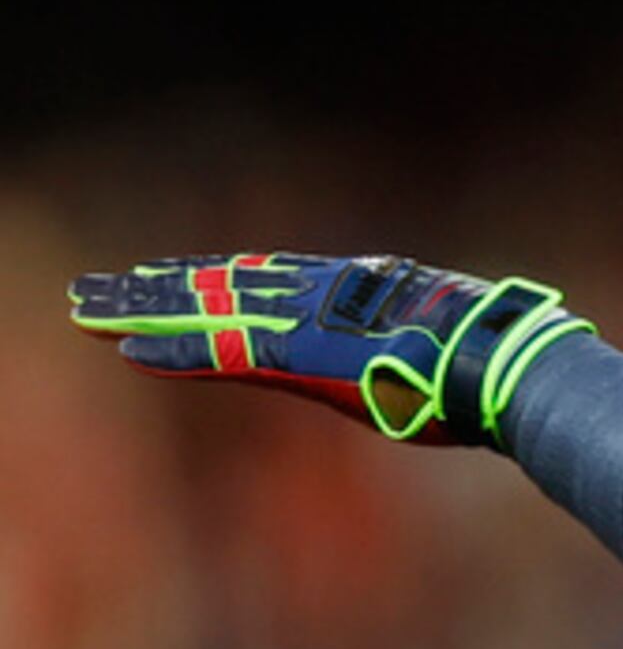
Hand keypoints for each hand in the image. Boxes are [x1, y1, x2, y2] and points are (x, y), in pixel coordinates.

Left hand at [65, 252, 591, 446]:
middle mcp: (327, 294)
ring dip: (143, 309)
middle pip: (225, 282)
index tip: (171, 277)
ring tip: (87, 306)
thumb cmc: (496, 372)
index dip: (215, 276)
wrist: (508, 368)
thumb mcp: (448, 355)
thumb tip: (448, 370)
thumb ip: (419, 352)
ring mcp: (311, 320)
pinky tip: (126, 350)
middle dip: (161, 286)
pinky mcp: (303, 353)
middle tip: (101, 286)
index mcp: (363, 290)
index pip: (271, 277)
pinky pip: (223, 351)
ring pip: (209, 308)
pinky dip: (175, 352)